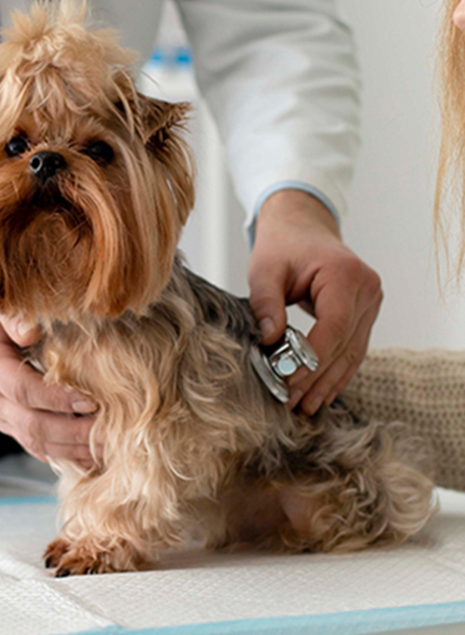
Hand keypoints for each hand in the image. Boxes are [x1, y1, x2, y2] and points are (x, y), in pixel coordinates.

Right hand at [0, 286, 97, 467]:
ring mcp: (1, 417)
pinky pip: (38, 449)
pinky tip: (94, 455)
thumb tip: (31, 332)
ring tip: (108, 448)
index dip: (57, 399)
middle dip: (73, 433)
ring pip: (36, 444)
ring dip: (73, 450)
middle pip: (32, 426)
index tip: (91, 401)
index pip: (22, 390)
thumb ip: (12, 317)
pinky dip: (66, 455)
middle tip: (109, 432)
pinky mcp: (13, 427)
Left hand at [248, 190, 381, 414]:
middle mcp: (367, 289)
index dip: (312, 358)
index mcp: (345, 274)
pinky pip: (353, 348)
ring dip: (329, 381)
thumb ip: (266, 303)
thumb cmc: (282, 246)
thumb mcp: (265, 270)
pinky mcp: (365, 313)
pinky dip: (336, 370)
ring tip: (305, 406)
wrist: (302, 228)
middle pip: (344, 344)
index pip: (334, 326)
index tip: (289, 381)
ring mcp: (371, 302)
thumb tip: (271, 341)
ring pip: (352, 351)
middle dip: (317, 377)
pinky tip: (321, 393)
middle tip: (291, 402)